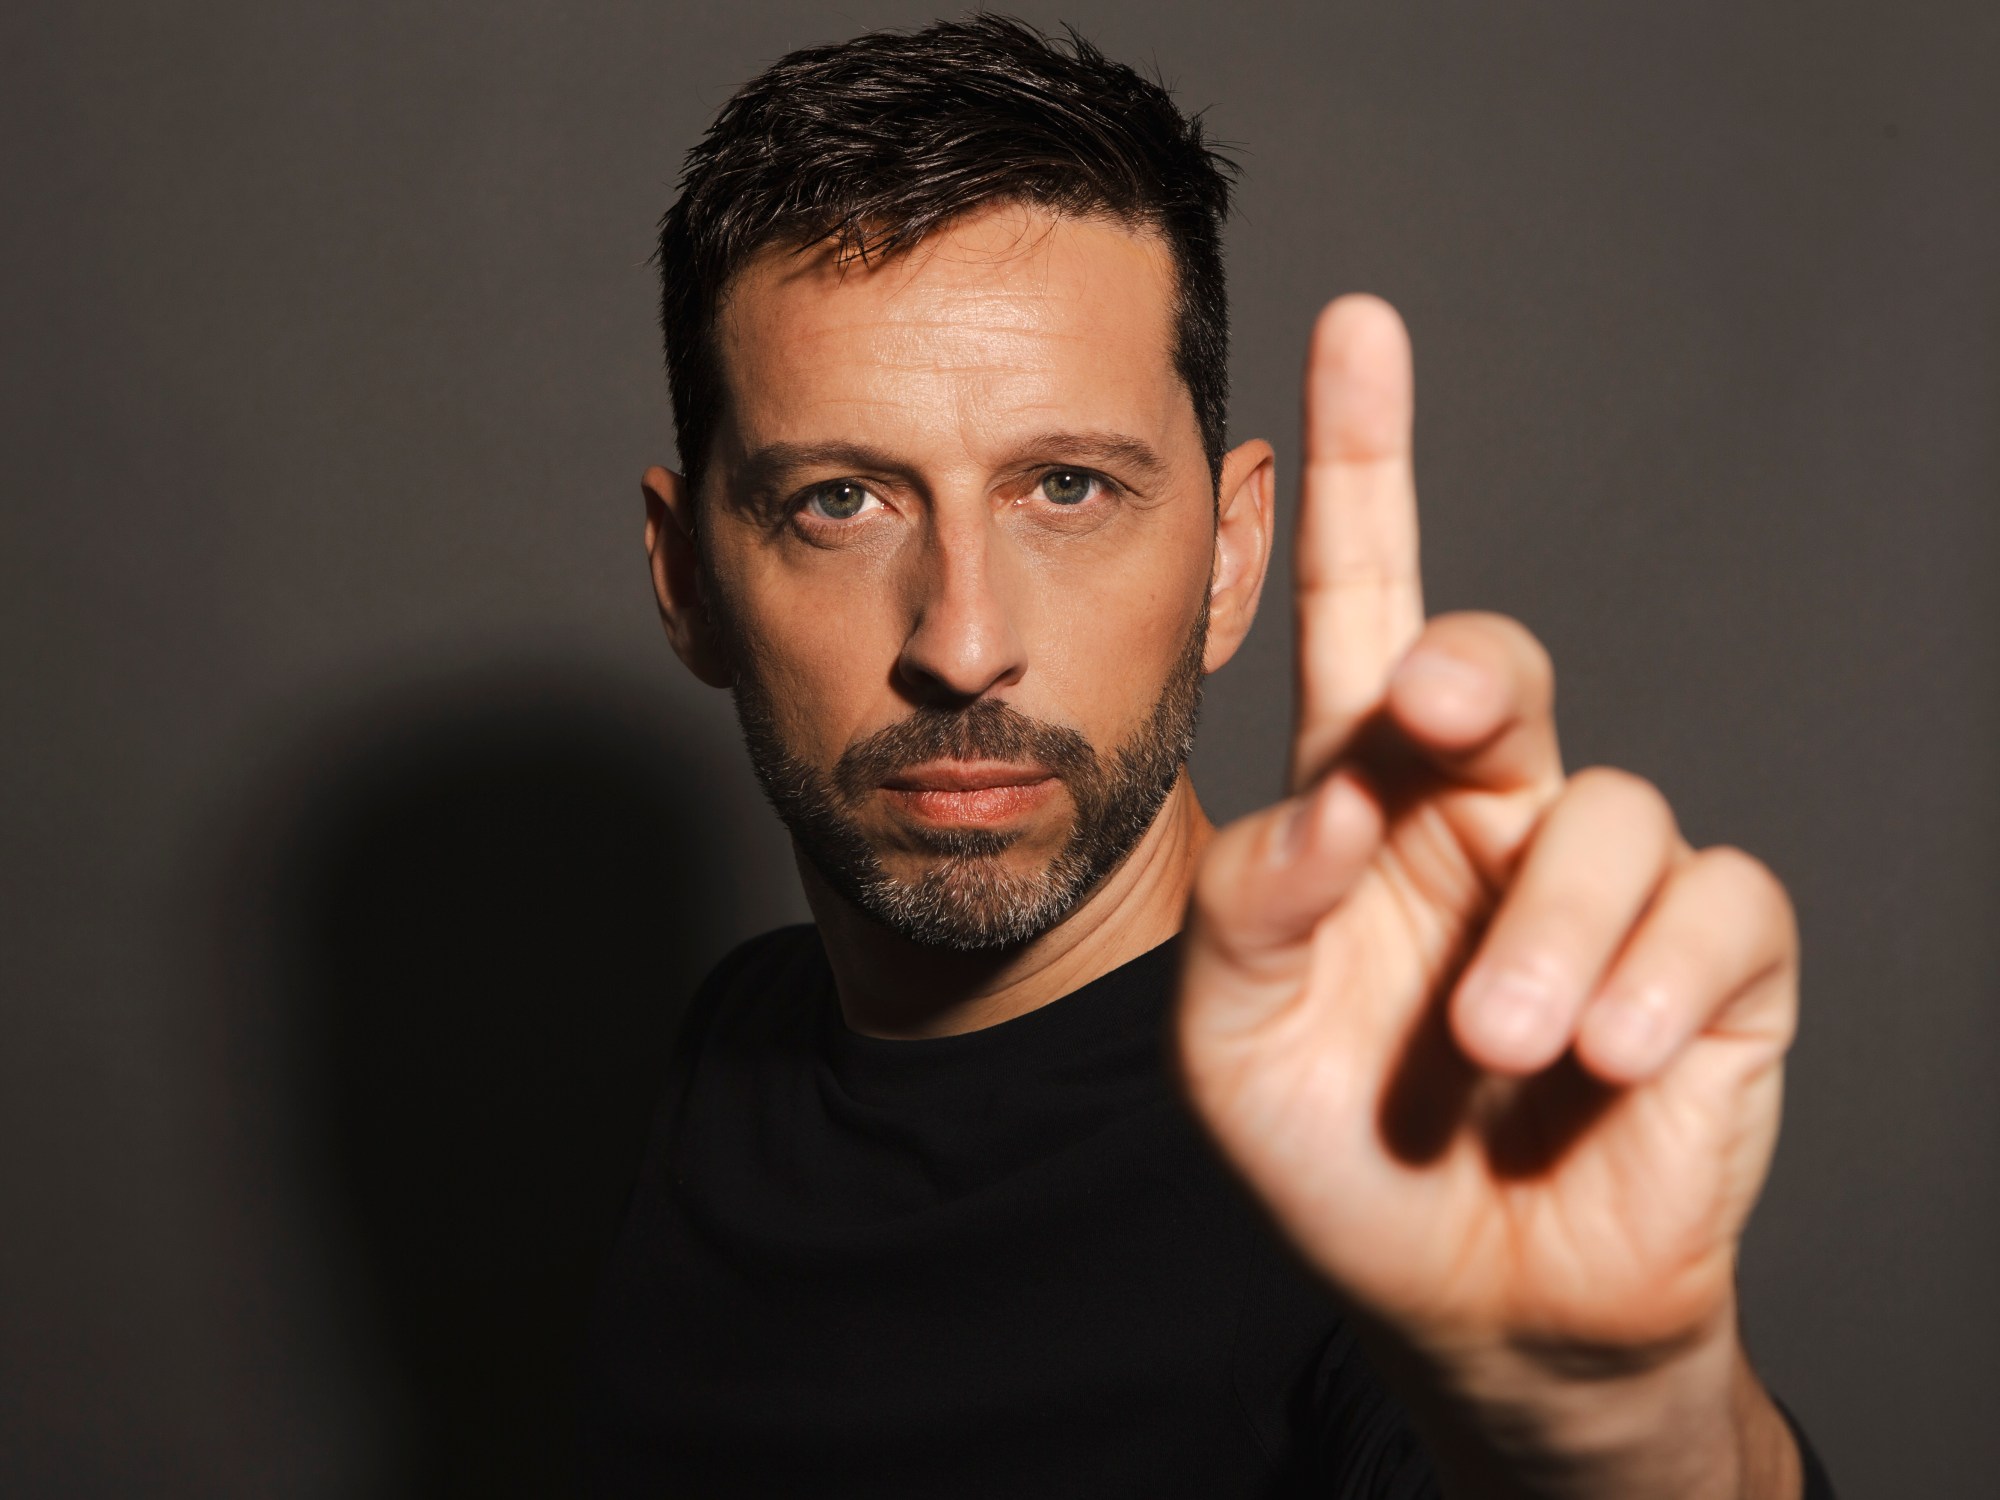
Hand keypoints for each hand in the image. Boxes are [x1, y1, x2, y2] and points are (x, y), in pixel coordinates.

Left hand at [1175, 297, 1800, 1488]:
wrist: (1467, 1306)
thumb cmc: (1338, 1160)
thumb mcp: (1231, 1046)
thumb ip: (1251, 911)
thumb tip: (1342, 792)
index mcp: (1363, 808)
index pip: (1362, 607)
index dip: (1358, 467)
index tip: (1355, 326)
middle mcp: (1482, 815)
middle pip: (1494, 662)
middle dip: (1471, 669)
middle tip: (1433, 718)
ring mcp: (1599, 883)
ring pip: (1609, 810)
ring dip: (1548, 935)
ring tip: (1501, 1051)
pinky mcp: (1714, 961)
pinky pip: (1719, 907)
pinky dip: (1657, 978)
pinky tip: (1601, 1064)